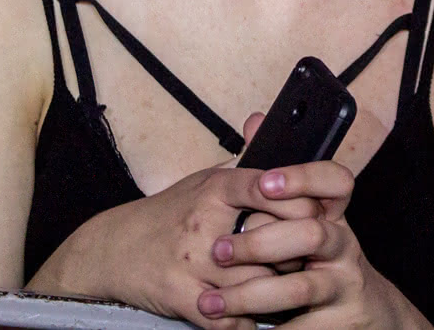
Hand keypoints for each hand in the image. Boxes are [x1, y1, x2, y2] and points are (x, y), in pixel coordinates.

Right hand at [44, 161, 324, 329]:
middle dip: (296, 253)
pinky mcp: (182, 296)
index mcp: (215, 187)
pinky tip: (254, 315)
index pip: (268, 186)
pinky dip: (246, 322)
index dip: (301, 200)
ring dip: (276, 294)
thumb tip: (265, 123)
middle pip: (272, 241)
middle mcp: (204, 222)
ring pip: (256, 285)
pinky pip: (229, 318)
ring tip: (288, 291)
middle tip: (309, 258)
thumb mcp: (204, 178)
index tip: (319, 213)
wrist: (114, 248)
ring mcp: (192, 261)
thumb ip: (243, 160)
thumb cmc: (169, 213)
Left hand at [198, 162, 419, 329]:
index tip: (266, 183)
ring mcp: (343, 285)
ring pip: (299, 288)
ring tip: (211, 302)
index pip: (335, 182)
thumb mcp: (300, 217)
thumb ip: (274, 175)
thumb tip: (254, 120)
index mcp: (332, 215)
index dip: (303, 178)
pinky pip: (299, 329)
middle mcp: (343, 246)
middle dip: (261, 243)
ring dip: (250, 295)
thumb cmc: (318, 258)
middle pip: (311, 234)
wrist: (361, 313)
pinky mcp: (336, 323)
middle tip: (217, 251)